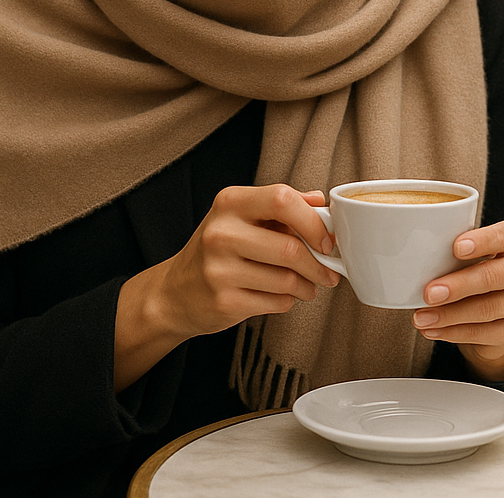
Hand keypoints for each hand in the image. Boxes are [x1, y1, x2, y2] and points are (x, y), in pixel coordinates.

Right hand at [115, 185, 338, 389]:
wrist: (175, 292)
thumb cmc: (218, 250)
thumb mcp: (242, 217)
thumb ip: (281, 207)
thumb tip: (321, 202)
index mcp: (230, 202)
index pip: (282, 199)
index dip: (313, 221)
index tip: (325, 239)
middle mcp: (221, 233)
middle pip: (289, 247)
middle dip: (318, 264)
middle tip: (328, 271)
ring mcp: (219, 269)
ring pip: (287, 280)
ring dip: (307, 286)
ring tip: (306, 285)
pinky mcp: (224, 301)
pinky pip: (277, 302)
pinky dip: (288, 301)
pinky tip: (282, 296)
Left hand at [410, 219, 503, 380]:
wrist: (494, 312)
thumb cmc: (473, 269)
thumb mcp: (466, 253)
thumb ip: (450, 249)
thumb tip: (411, 255)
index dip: (483, 241)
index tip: (456, 248)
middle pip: (494, 276)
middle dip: (458, 286)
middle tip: (429, 293)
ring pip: (487, 309)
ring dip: (449, 315)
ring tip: (421, 317)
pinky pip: (484, 334)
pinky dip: (453, 333)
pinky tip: (433, 330)